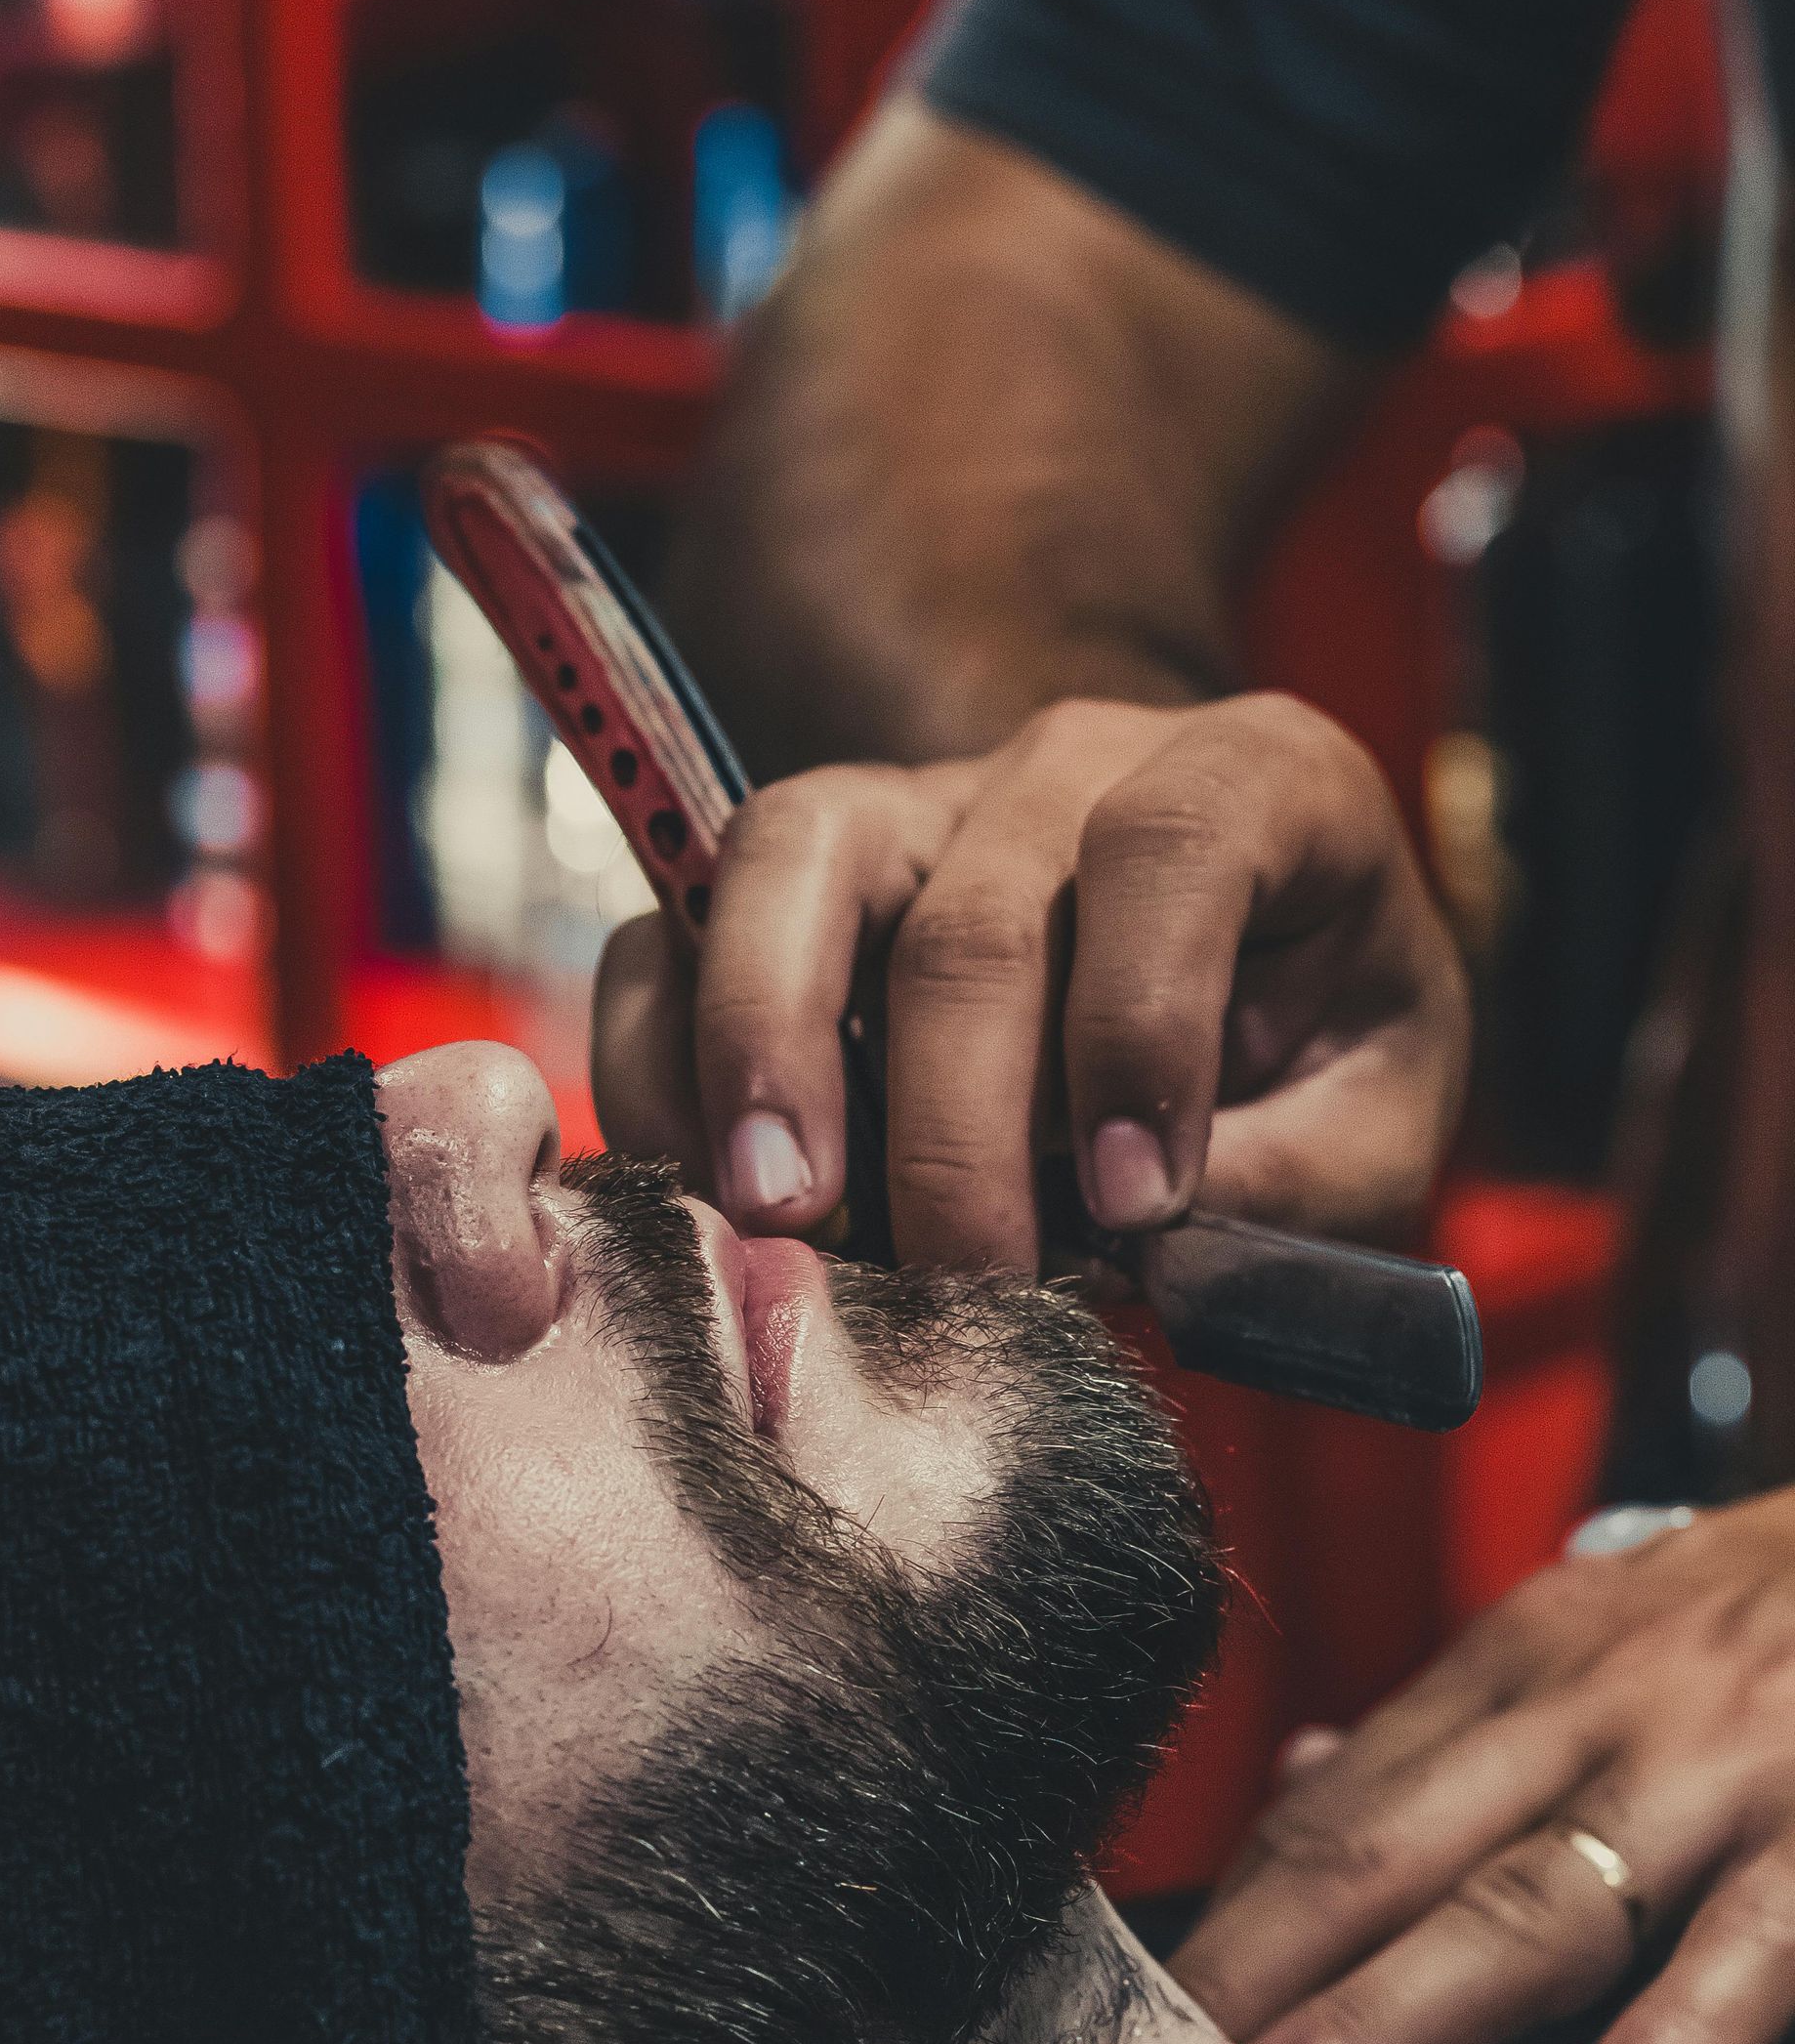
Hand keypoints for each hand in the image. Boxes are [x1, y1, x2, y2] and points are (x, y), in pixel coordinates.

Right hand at [592, 694, 1467, 1270]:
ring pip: (791, 860)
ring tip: (778, 1208)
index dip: (1141, 1027)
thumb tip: (1135, 1242)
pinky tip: (698, 1186)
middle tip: (959, 1281)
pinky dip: (667, 1054)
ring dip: (764, 1044)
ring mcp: (915, 804)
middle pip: (974, 912)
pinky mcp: (795, 883)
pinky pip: (681, 924)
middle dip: (954, 1123)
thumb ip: (1293, 1181)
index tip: (1136, 1207)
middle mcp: (1072, 763)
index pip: (1172, 846)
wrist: (1241, 1000)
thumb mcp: (1376, 1123)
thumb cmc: (1320, 1056)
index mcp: (1257, 781)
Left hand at [1169, 1490, 1794, 2043]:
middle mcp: (1589, 1710)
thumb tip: (1296, 1785)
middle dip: (1263, 1974)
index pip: (1335, 1811)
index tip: (1132, 2030)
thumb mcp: (1595, 1626)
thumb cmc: (1764, 1610)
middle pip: (1389, 1854)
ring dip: (1404, 2017)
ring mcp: (1712, 1771)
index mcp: (1516, 1664)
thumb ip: (1453, 1723)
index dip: (1232, 1923)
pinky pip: (1747, 1957)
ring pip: (1534, 1907)